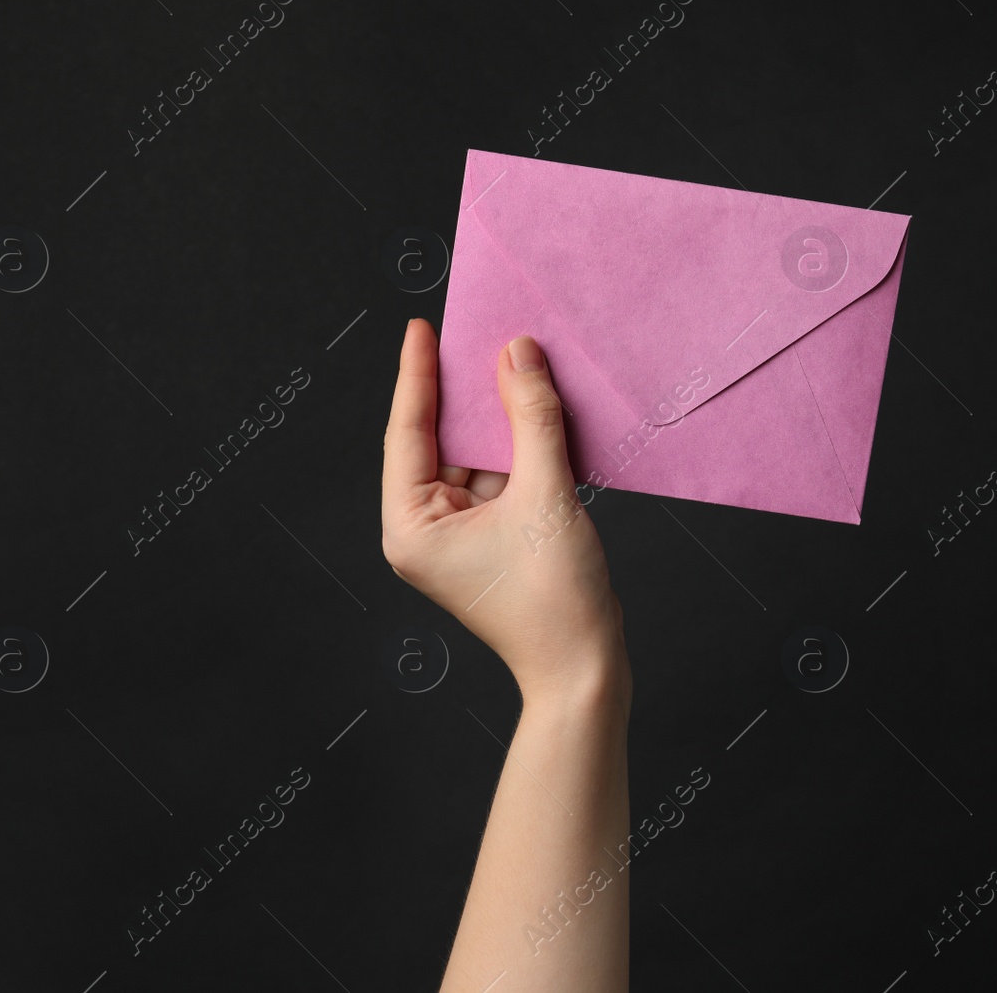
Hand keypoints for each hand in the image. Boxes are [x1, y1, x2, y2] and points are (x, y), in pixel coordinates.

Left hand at [381, 318, 628, 709]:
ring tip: (521, 360)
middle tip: (478, 332)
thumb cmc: (554, 600)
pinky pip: (504, 475)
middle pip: (443, 440)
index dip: (418, 375)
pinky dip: (523, 445)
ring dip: (503, 416)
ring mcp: (460, 535)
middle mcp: (426, 529)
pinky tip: (541, 407)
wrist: (587, 669)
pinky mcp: (494, 538)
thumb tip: (517, 353)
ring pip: (479, 455)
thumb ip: (531, 418)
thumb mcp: (545, 495)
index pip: (409, 433)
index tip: (421, 328)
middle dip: (467, 391)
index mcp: (411, 526)